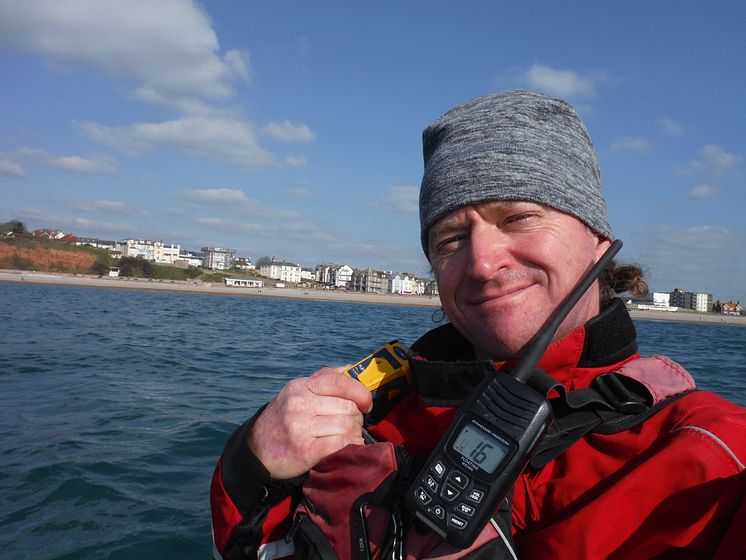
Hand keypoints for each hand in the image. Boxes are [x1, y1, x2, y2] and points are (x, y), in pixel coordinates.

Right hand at [248, 366, 372, 479]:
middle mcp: (299, 404)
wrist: (256, 451)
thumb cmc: (283, 420)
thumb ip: (323, 379)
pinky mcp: (304, 451)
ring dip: (355, 434)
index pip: (340, 382)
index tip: (366, 404)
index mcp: (300, 386)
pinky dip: (352, 446)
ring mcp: (300, 427)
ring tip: (349, 437)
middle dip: (357, 418)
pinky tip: (350, 447)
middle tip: (353, 425)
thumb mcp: (296, 393)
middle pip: (348, 407)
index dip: (360, 393)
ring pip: (347, 426)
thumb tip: (351, 368)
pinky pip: (341, 444)